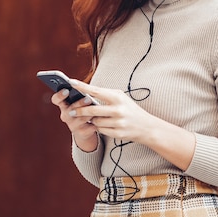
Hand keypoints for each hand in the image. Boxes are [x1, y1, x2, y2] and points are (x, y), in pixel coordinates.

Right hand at [51, 87, 97, 150]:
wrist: (84, 131)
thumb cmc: (83, 111)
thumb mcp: (79, 102)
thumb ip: (79, 95)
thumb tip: (87, 88)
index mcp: (64, 105)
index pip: (56, 99)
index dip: (59, 95)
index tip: (66, 90)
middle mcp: (65, 115)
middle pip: (70, 109)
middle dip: (80, 103)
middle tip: (88, 99)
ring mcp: (72, 125)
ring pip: (80, 119)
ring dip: (89, 113)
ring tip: (97, 109)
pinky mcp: (80, 133)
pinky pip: (89, 127)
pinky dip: (95, 123)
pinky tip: (100, 120)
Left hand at [70, 80, 195, 170]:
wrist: (146, 127)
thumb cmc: (130, 109)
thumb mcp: (121, 98)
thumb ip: (105, 95)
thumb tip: (86, 93)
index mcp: (118, 97)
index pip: (96, 91)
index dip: (82, 86)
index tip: (71, 82)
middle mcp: (118, 109)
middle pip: (92, 110)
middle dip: (80, 110)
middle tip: (72, 110)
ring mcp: (118, 122)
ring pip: (95, 122)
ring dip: (93, 120)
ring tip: (97, 118)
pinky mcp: (118, 133)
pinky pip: (101, 130)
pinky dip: (100, 128)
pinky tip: (104, 125)